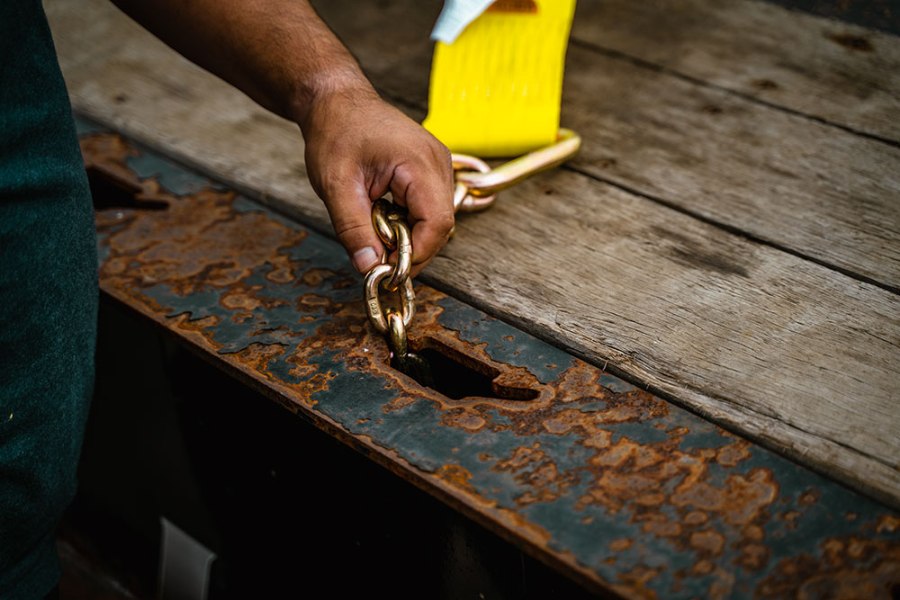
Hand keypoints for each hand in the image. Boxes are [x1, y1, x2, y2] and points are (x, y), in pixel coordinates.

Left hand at [300, 83, 454, 277]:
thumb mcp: (336, 185)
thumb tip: (368, 267)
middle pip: (440, 225)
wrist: (336, 101)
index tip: (387, 271)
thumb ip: (353, 229)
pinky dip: (408, 222)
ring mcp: (438, 166)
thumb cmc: (336, 132)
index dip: (416, 253)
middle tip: (377, 258)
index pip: (437, 223)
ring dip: (408, 235)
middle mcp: (438, 163)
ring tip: (375, 229)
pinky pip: (429, 209)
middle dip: (411, 248)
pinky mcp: (431, 172)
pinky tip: (383, 216)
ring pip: (436, 220)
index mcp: (420, 162)